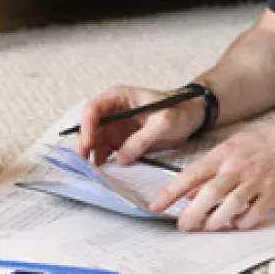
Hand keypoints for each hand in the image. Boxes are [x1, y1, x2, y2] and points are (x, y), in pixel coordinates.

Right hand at [77, 85, 204, 164]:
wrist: (191, 115)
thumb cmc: (179, 110)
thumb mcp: (163, 123)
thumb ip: (142, 140)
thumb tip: (121, 158)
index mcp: (119, 98)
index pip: (93, 109)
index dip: (87, 126)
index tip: (90, 143)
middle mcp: (112, 112)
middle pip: (89, 128)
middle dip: (83, 145)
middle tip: (82, 164)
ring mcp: (114, 128)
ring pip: (94, 144)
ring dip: (90, 158)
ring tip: (91, 175)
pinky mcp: (120, 142)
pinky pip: (106, 153)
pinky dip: (102, 164)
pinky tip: (102, 175)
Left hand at [149, 114, 274, 231]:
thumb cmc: (266, 141)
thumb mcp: (234, 145)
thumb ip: (212, 167)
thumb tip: (192, 191)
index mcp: (224, 153)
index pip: (191, 175)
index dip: (171, 192)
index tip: (156, 205)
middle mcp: (238, 168)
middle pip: (208, 196)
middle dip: (191, 215)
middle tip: (182, 225)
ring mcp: (256, 182)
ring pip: (229, 209)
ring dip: (214, 223)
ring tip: (207, 227)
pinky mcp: (272, 195)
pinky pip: (252, 216)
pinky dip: (240, 223)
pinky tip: (235, 222)